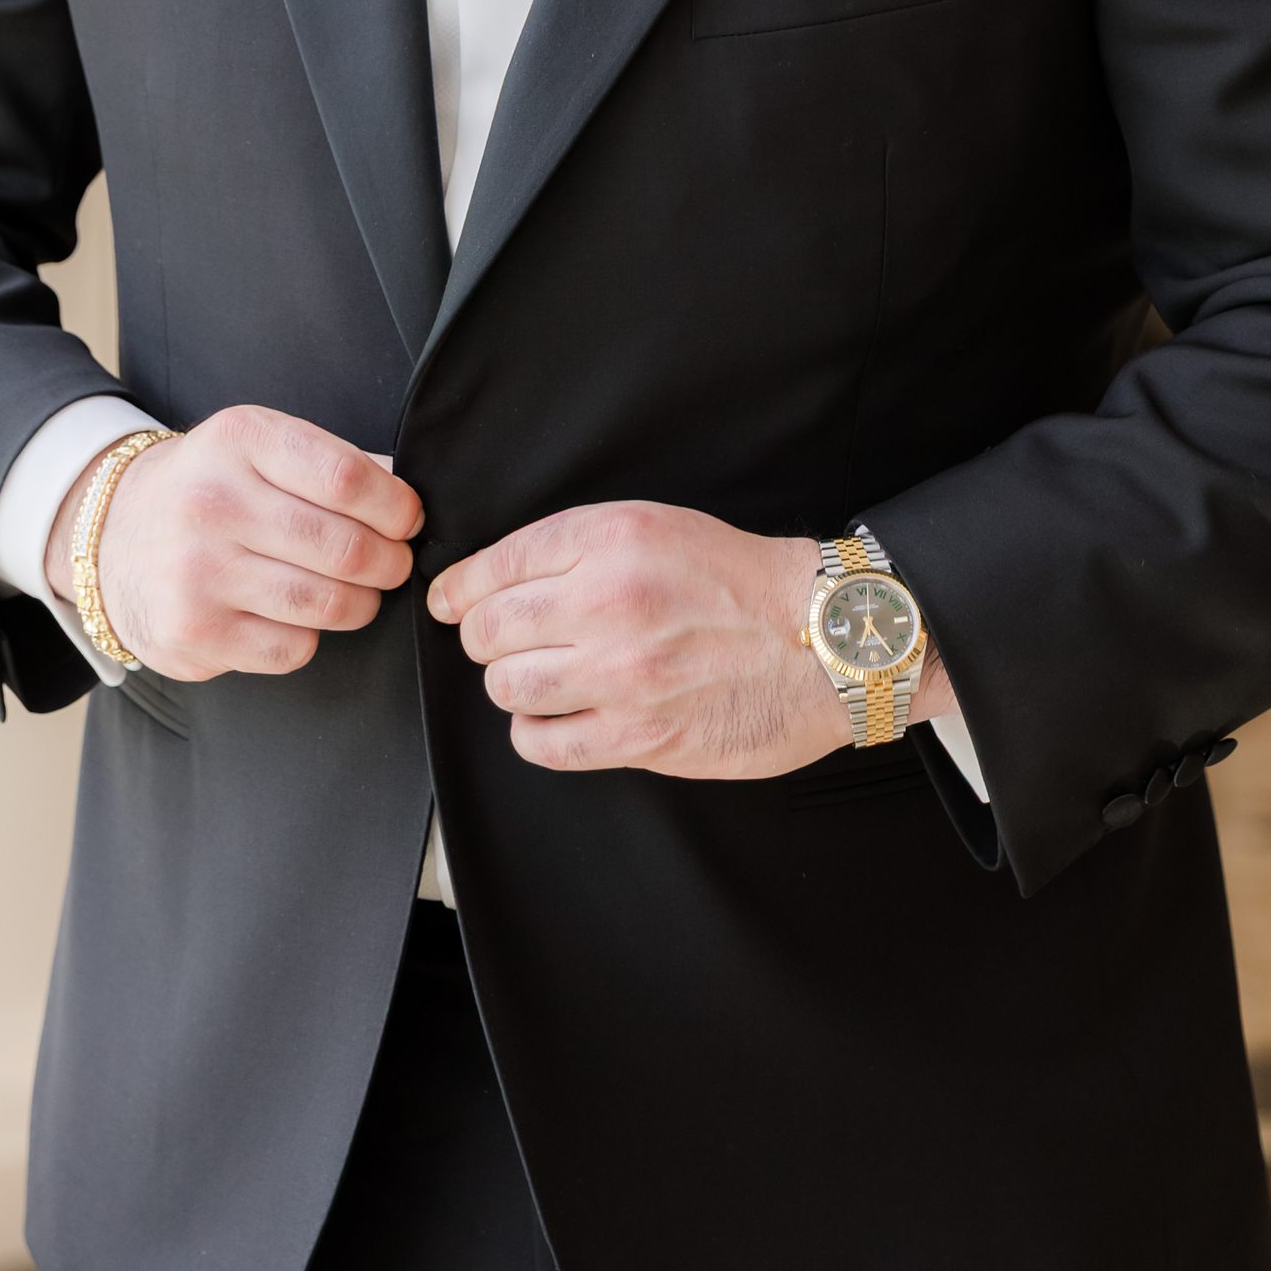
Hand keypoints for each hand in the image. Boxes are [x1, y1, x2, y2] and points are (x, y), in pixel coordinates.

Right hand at [50, 408, 420, 682]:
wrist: (112, 535)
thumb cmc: (208, 490)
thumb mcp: (257, 448)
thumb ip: (331, 464)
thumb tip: (409, 502)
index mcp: (238, 441)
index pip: (347, 478)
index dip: (396, 507)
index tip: (406, 520)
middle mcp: (211, 504)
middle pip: (345, 548)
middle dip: (389, 563)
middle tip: (391, 564)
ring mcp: (197, 573)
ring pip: (327, 604)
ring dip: (360, 604)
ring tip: (355, 592)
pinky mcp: (192, 633)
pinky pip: (293, 648)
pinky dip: (311, 636)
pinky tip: (295, 615)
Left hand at [427, 503, 851, 779]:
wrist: (821, 640)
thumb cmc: (741, 581)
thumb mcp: (656, 526)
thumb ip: (575, 544)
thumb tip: (485, 581)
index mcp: (613, 539)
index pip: (496, 565)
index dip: (459, 588)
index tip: (450, 603)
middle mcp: (610, 603)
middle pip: (488, 630)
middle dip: (487, 636)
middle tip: (509, 640)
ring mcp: (623, 676)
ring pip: (507, 688)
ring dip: (516, 684)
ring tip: (546, 677)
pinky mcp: (639, 737)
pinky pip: (542, 744)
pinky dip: (539, 732)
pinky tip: (564, 717)